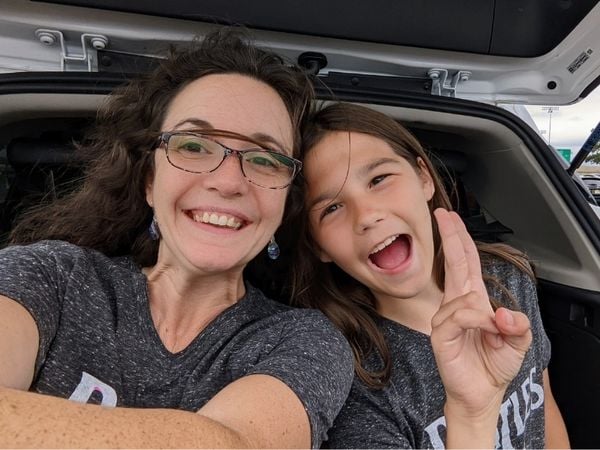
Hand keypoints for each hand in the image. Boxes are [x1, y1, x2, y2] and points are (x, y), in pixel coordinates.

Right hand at [430, 208, 531, 417]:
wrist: (481, 394)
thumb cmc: (493, 366)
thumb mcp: (518, 343)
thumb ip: (518, 324)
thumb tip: (502, 313)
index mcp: (474, 301)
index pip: (465, 262)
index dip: (458, 238)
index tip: (449, 217)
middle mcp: (457, 304)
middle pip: (453, 263)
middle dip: (449, 237)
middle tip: (442, 215)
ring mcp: (447, 318)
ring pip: (463, 295)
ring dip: (484, 311)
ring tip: (494, 332)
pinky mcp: (441, 333)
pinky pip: (458, 315)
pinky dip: (476, 320)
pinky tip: (484, 329)